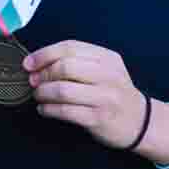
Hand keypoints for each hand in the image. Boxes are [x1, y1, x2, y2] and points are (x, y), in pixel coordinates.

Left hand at [26, 40, 146, 148]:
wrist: (140, 121)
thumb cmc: (112, 92)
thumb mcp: (104, 69)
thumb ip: (76, 61)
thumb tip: (36, 62)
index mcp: (107, 58)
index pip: (70, 47)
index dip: (44, 54)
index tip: (28, 63)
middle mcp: (109, 76)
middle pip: (65, 67)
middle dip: (43, 74)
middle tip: (33, 81)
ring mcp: (105, 98)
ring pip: (63, 90)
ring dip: (42, 93)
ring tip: (38, 95)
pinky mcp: (99, 118)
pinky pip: (65, 111)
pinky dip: (48, 109)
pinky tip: (44, 109)